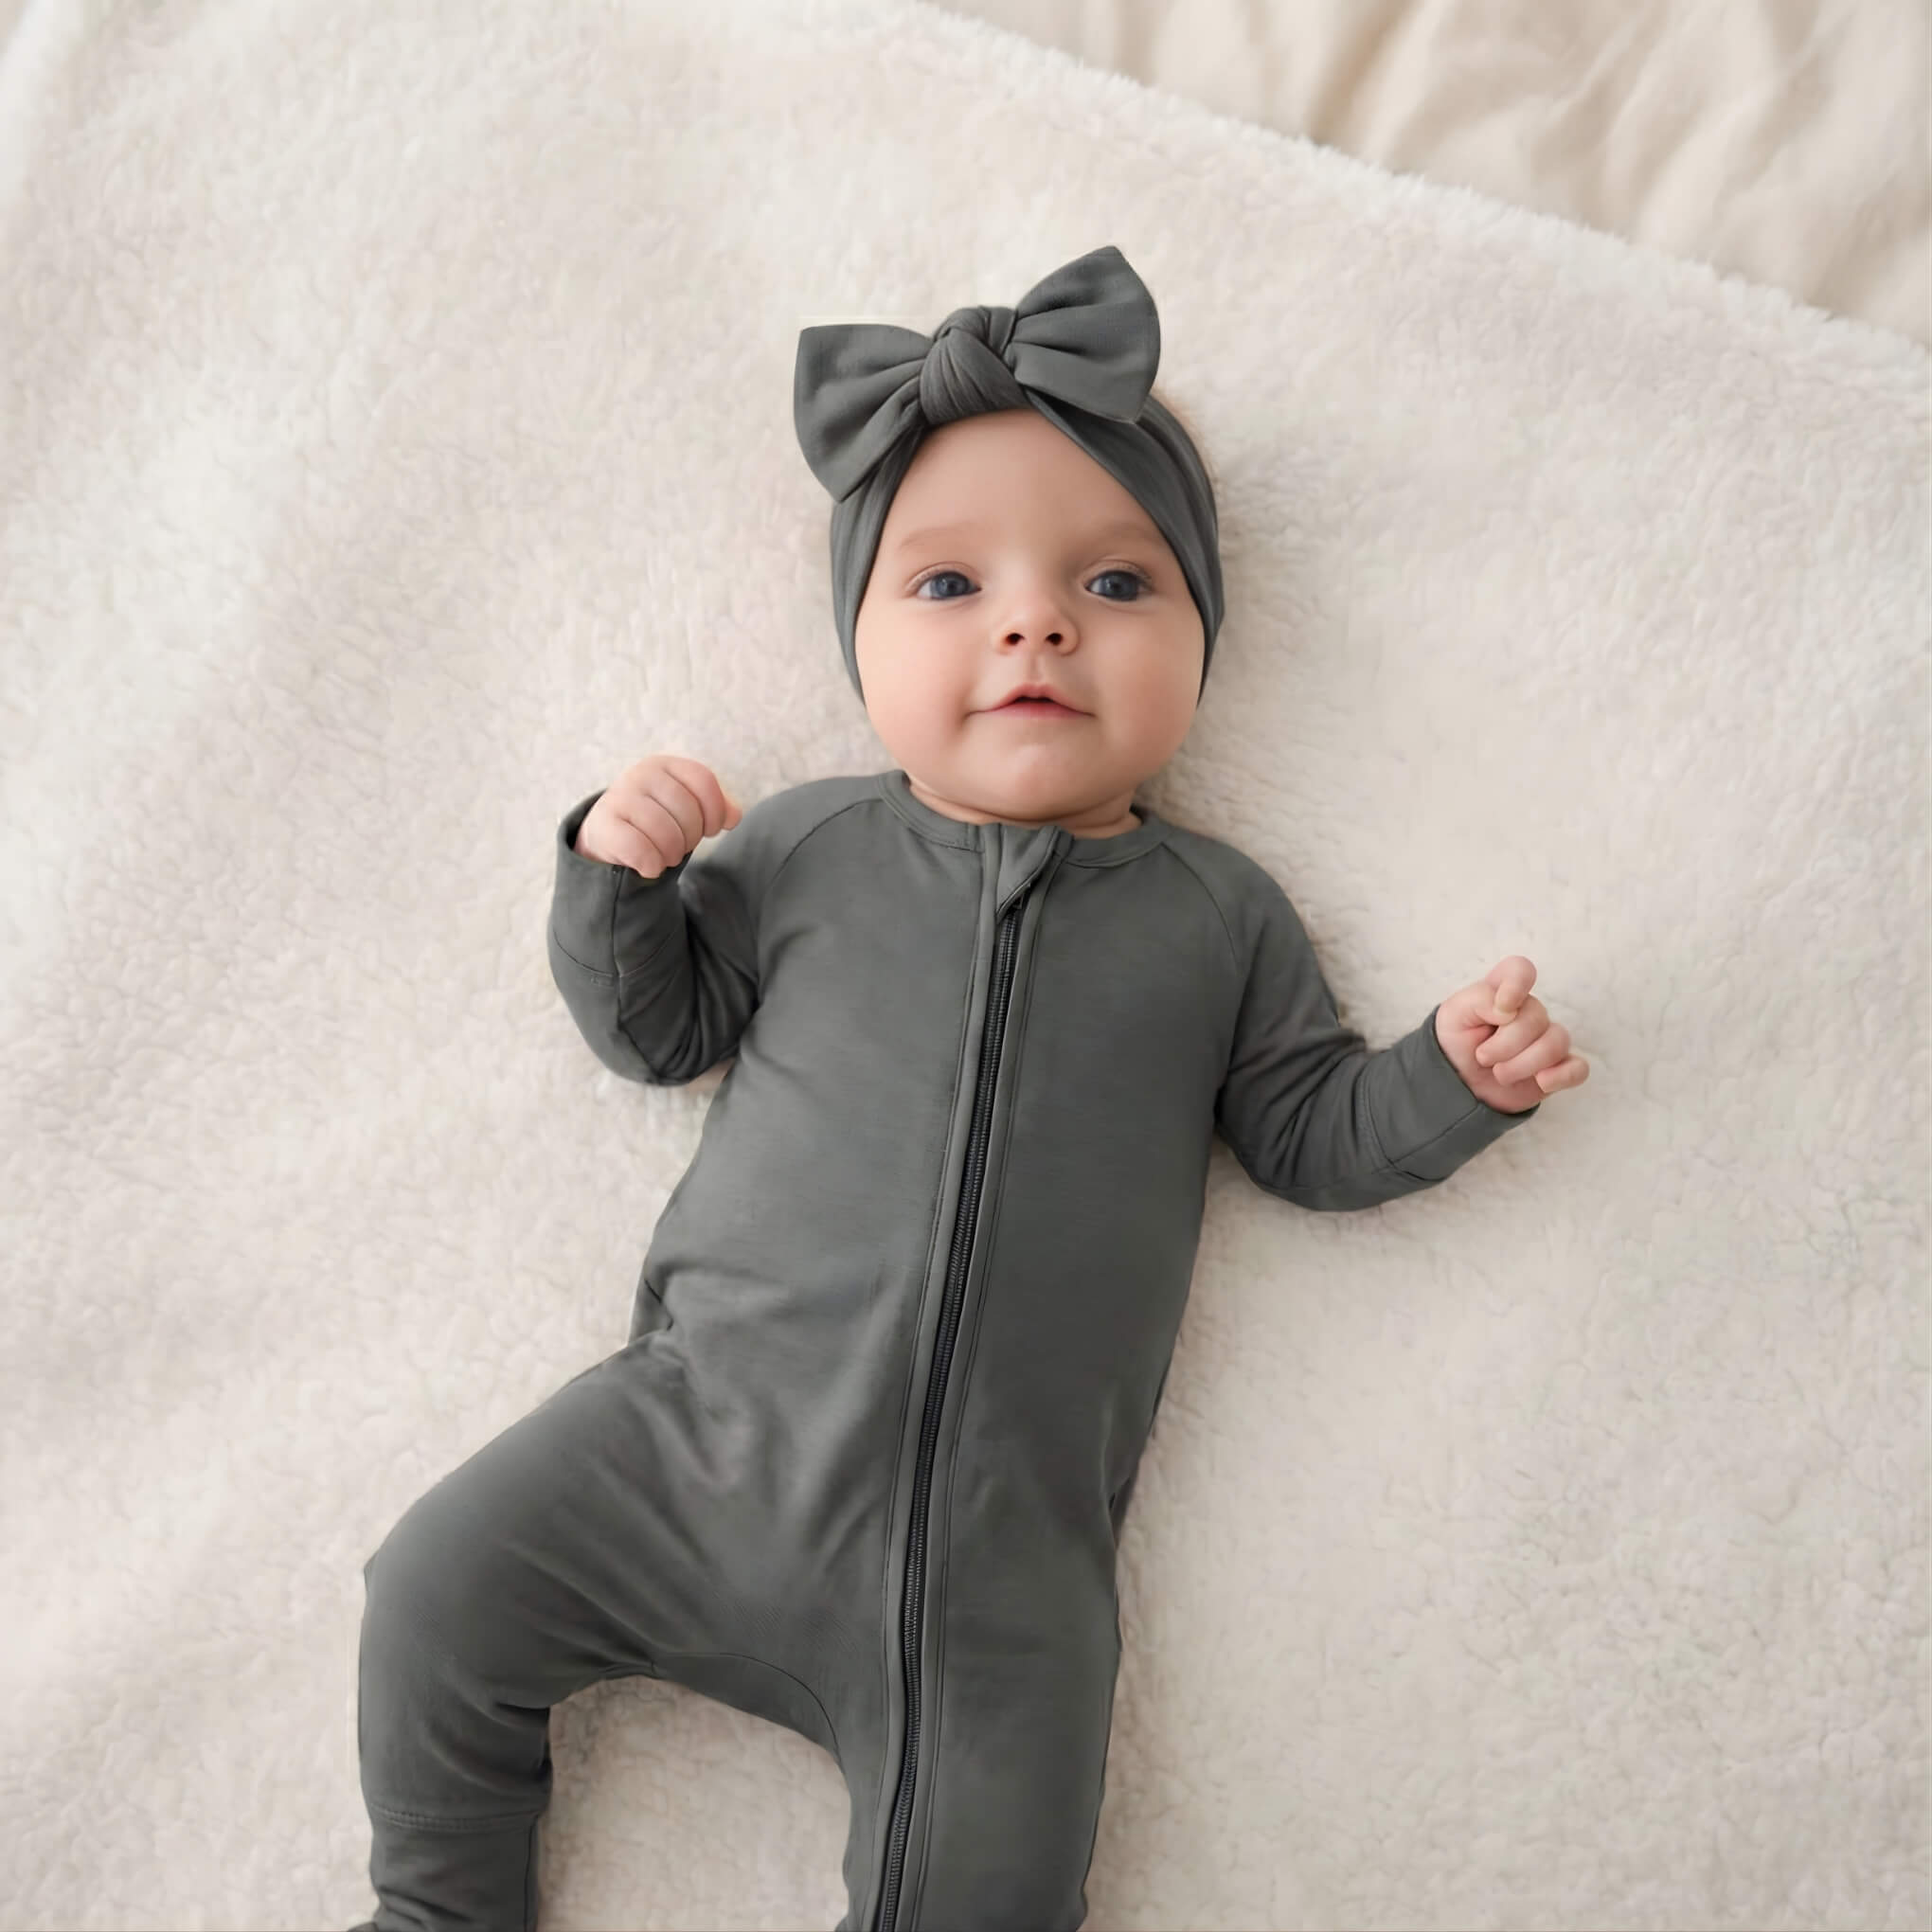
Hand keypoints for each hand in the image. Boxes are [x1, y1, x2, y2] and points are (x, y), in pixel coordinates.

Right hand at [574, 753, 743, 879]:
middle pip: (688, 811)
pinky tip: (648, 866)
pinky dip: (652, 865)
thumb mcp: (686, 806)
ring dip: (672, 855)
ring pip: (666, 834)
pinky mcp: (603, 824)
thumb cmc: (656, 819)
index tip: (710, 830)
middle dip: (691, 838)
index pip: (704, 781)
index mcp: (664, 765)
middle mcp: (640, 774)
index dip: (715, 811)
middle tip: (680, 845)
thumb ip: (715, 806)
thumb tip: (733, 817)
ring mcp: (619, 797)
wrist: (607, 835)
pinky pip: (642, 850)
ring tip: (665, 855)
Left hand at [1434, 956, 1588, 1112]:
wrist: (1460, 1085)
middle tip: (1482, 1057)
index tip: (1501, 1010)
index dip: (1517, 984)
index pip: (1520, 970)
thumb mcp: (1453, 1015)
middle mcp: (1529, 1012)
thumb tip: (1510, 1008)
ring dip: (1522, 1065)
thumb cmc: (1458, 1043)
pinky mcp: (1557, 1068)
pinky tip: (1540, 1082)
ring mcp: (1546, 1040)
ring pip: (1556, 1043)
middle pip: (1536, 1017)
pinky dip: (1560, 1076)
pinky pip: (1578, 1069)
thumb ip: (1479, 999)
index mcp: (1503, 991)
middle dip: (1504, 1045)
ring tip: (1500, 1074)